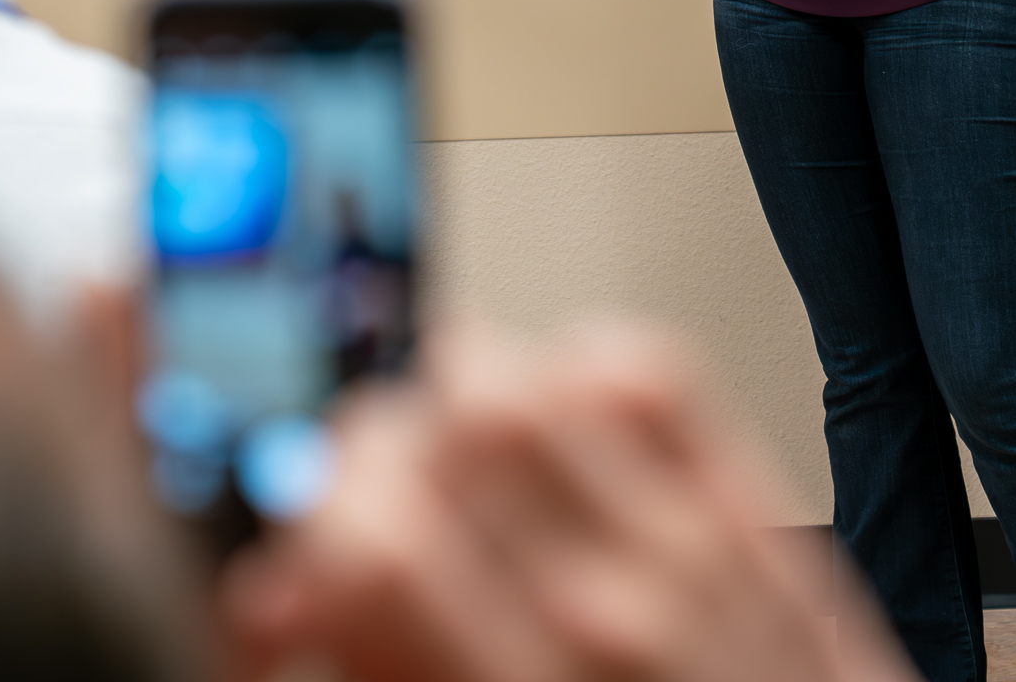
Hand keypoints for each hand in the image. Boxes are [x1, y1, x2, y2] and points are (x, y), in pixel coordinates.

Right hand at [221, 322, 914, 681]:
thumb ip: (363, 663)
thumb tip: (271, 599)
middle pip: (445, 428)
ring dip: (463, 401)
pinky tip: (554, 438)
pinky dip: (569, 373)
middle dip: (379, 447)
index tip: (306, 555)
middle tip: (379, 500)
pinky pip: (634, 365)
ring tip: (465, 469)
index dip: (311, 526)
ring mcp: (685, 548)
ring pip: (524, 375)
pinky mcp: (744, 503)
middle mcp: (603, 616)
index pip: (377, 544)